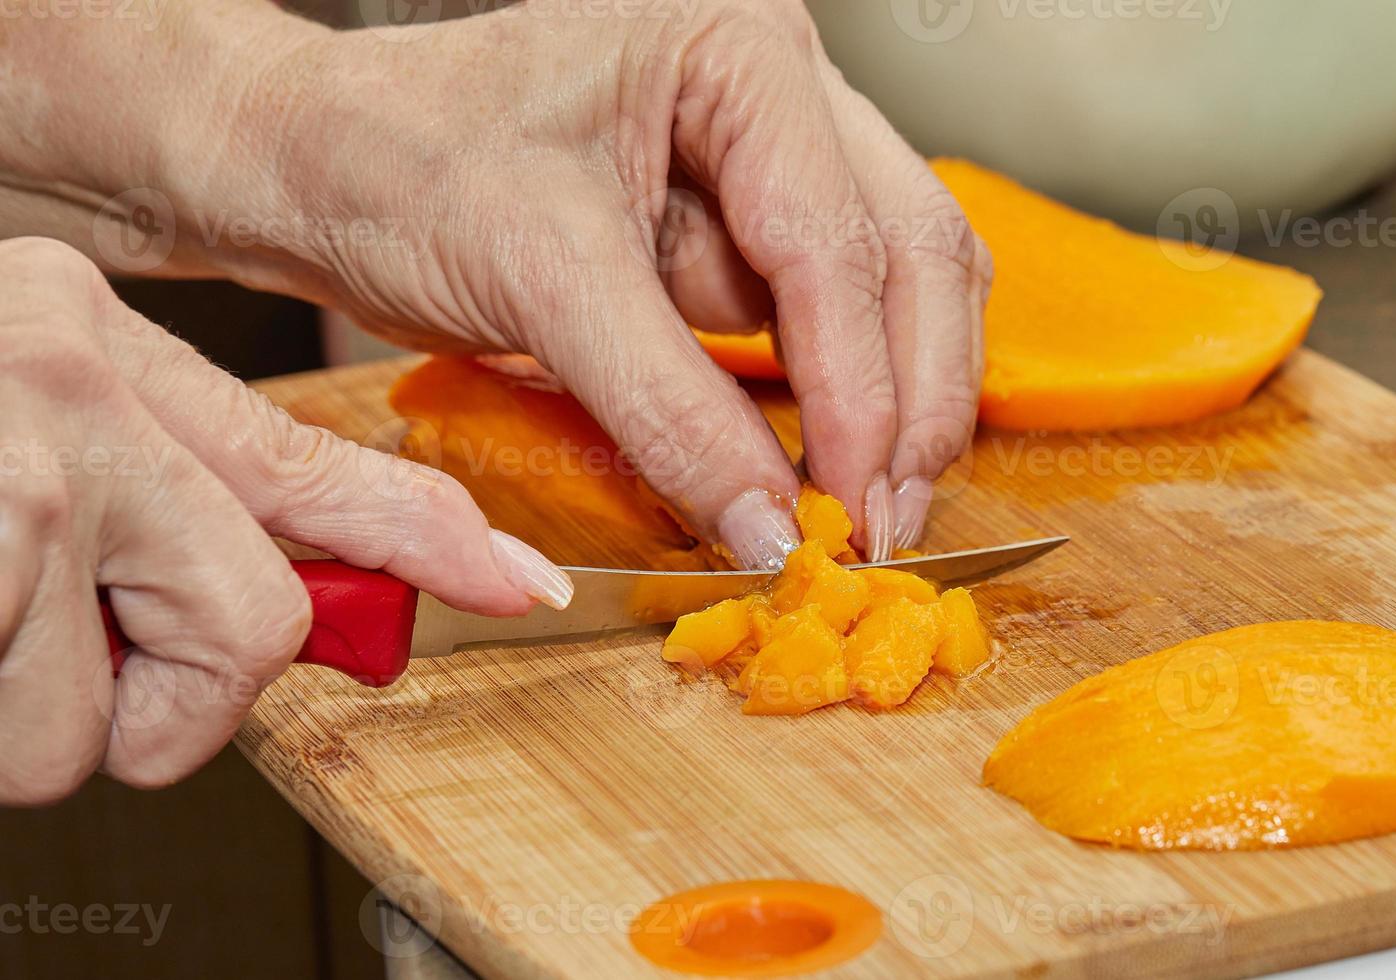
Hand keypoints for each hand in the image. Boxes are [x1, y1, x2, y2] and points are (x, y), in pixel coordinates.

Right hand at [0, 238, 570, 804]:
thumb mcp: (26, 423)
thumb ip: (165, 500)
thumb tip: (300, 609)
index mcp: (100, 348)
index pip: (309, 464)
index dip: (425, 541)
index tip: (522, 583)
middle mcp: (81, 384)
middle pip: (256, 622)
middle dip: (166, 693)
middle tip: (67, 658)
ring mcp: (30, 464)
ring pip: (136, 716)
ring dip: (49, 719)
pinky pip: (43, 741)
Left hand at [132, 1, 987, 565]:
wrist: (314, 169)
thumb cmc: (399, 162)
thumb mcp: (541, 277)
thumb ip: (667, 404)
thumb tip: (771, 523)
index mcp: (738, 53)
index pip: (837, 238)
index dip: (860, 387)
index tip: (852, 508)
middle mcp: (778, 96)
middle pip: (912, 252)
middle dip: (907, 398)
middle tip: (885, 520)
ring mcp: (769, 166)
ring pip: (892, 290)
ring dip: (887, 406)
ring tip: (860, 511)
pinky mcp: (739, 237)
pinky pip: (822, 325)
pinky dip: (832, 402)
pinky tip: (821, 467)